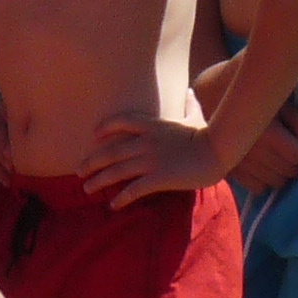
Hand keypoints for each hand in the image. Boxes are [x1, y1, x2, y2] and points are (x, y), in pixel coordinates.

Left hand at [78, 113, 223, 204]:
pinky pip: (133, 189)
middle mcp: (145, 141)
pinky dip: (120, 198)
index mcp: (152, 125)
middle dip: (92, 162)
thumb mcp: (195, 115)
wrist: (218, 150)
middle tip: (79, 171)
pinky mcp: (158, 177)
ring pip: (116, 171)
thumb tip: (189, 91)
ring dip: (98, 181)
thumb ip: (188, 104)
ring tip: (87, 189)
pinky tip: (112, 205)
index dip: (105, 128)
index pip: (121, 121)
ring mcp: (150, 160)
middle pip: (110, 151)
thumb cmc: (208, 134)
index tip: (95, 136)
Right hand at [229, 102, 297, 198]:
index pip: (297, 155)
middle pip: (288, 171)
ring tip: (277, 158)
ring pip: (275, 182)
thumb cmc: (254, 96)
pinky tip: (263, 167)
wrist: (214, 96)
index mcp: (266, 132)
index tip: (297, 141)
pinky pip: (257, 188)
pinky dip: (265, 180)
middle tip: (289, 150)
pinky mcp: (229, 172)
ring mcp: (240, 164)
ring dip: (281, 173)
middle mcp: (252, 151)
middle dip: (294, 163)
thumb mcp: (279, 100)